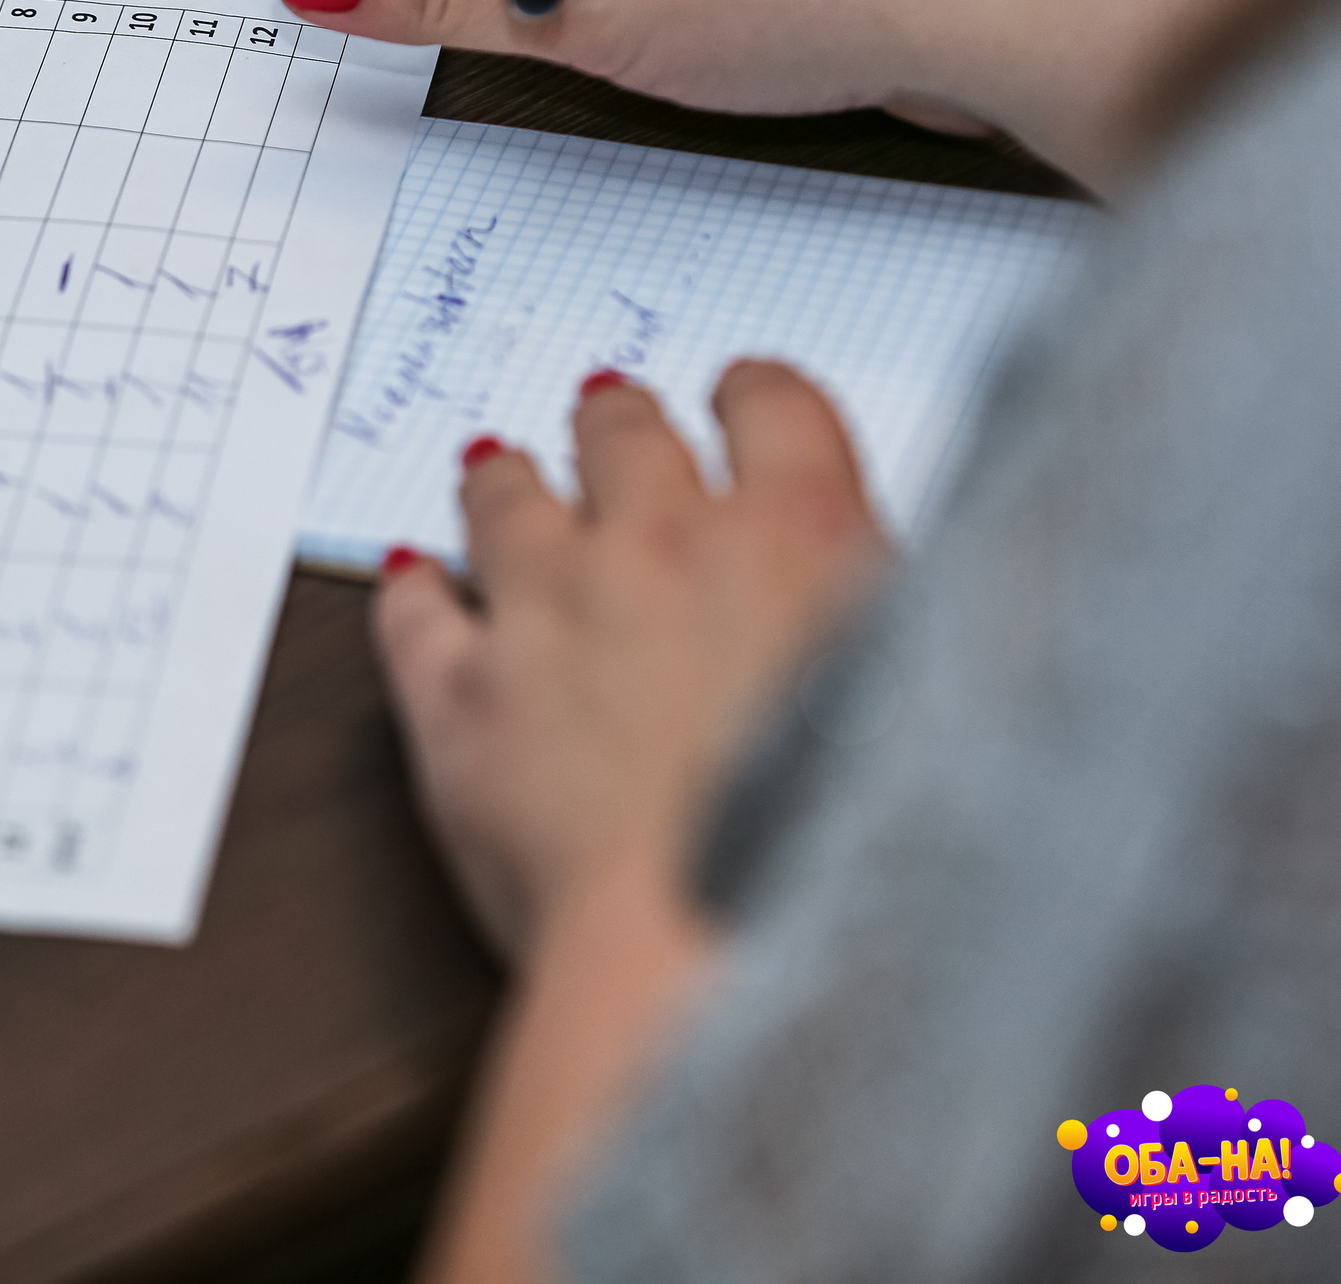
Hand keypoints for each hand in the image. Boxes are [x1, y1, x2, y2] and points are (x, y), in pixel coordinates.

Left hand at [375, 363, 885, 962]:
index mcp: (799, 538)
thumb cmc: (837, 852)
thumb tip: (884, 587)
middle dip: (617, 422)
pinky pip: (413, 612)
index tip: (742, 396)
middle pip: (624, 436)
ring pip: (506, 502)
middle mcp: (663, 546)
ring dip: (505, 480)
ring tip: (496, 469)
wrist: (707, 946)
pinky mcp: (458, 696)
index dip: (753, 395)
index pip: (774, 409)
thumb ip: (890, 620)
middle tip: (610, 415)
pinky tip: (408, 577)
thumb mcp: (932, 703)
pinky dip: (409, 588)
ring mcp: (545, 612)